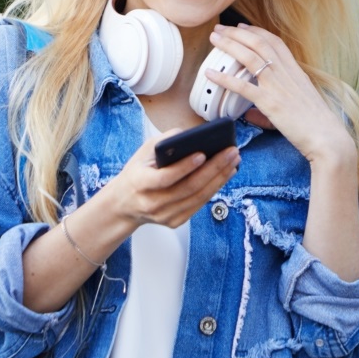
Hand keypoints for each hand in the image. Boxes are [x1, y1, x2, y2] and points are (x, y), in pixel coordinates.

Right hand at [100, 129, 240, 228]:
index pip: (165, 178)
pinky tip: (226, 174)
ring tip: (233, 161)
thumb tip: (190, 135)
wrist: (125, 204)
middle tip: (231, 152)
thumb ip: (164, 142)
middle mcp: (152, 203)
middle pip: (189, 188)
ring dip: (220, 178)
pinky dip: (215, 188)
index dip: (185, 167)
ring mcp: (164, 216)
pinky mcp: (175, 221)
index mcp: (140, 183)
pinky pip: (199, 204)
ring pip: (198, 197)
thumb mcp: (142, 153)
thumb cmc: (137, 174)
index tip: (202, 153)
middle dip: (214, 168)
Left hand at [207, 24, 355, 166]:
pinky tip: (210, 74)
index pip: (274, 42)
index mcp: (295, 71)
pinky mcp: (270, 102)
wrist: (327, 137)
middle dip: (237, 33)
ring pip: (250, 56)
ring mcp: (277, 86)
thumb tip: (250, 113)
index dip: (256, 31)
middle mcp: (286, 73)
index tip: (242, 26)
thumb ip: (273, 105)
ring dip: (229, 45)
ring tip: (214, 40)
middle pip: (258, 43)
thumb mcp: (298, 106)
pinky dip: (224, 78)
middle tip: (220, 29)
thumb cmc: (317, 124)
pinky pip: (241, 86)